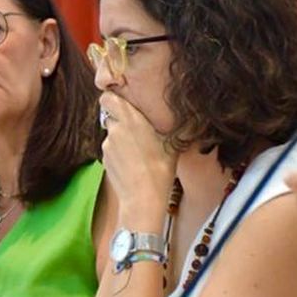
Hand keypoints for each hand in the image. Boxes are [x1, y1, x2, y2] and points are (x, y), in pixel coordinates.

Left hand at [98, 90, 176, 229]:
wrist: (143, 198)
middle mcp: (115, 130)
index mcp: (130, 119)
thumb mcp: (173, 144)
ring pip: (112, 134)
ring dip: (121, 139)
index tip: (123, 104)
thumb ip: (173, 126)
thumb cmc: (161, 169)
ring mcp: (107, 145)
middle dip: (121, 121)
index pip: (108, 98)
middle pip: (111, 116)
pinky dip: (119, 154)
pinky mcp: (104, 160)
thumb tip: (192, 116)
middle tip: (138, 131)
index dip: (113, 99)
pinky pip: (111, 150)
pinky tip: (133, 164)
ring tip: (139, 152)